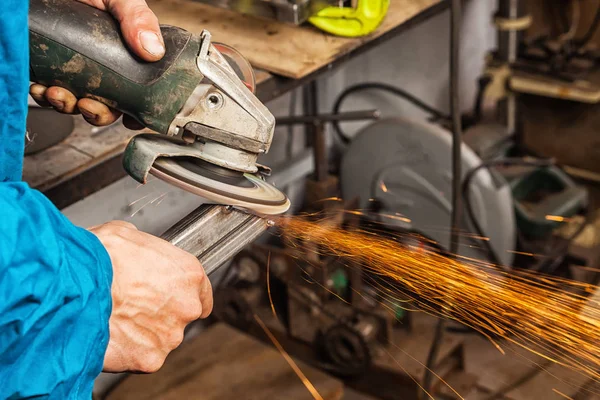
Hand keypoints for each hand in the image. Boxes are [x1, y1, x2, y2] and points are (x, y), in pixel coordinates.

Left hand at [30, 0, 163, 126]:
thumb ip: (138, 19)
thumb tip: (154, 51)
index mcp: (127, 57)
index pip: (139, 94)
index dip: (138, 112)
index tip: (130, 120)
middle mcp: (104, 68)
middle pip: (108, 107)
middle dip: (98, 114)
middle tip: (88, 105)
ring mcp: (76, 69)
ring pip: (77, 104)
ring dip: (67, 106)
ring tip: (58, 93)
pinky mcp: (49, 67)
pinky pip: (48, 93)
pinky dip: (44, 96)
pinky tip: (41, 86)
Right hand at [89, 221, 212, 372]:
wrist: (72, 286)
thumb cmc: (98, 257)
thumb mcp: (127, 234)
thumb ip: (146, 249)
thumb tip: (138, 252)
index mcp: (189, 274)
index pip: (202, 293)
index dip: (182, 295)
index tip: (169, 297)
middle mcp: (187, 305)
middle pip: (181, 316)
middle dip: (161, 313)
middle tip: (133, 305)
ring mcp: (170, 335)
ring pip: (162, 338)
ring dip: (145, 332)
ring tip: (118, 318)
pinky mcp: (151, 359)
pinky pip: (143, 356)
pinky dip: (130, 350)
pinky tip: (113, 334)